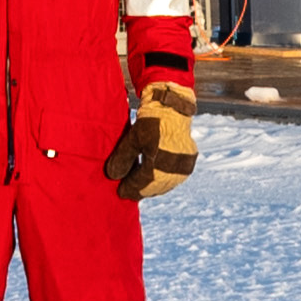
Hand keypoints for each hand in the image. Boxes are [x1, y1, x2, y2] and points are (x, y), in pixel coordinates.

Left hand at [103, 79, 196, 200]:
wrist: (174, 108)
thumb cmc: (151, 121)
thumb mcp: (133, 137)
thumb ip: (123, 158)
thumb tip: (113, 176)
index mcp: (159, 162)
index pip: (142, 182)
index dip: (130, 189)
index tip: (120, 192)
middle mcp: (174, 168)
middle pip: (154, 187)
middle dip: (140, 190)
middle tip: (128, 191)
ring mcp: (182, 167)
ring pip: (164, 185)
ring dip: (151, 188)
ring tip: (139, 187)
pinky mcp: (187, 164)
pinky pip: (173, 179)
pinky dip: (162, 182)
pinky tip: (153, 180)